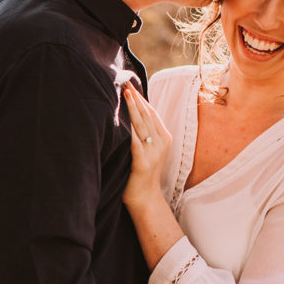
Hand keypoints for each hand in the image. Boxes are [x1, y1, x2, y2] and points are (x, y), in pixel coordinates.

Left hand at [123, 84, 171, 211]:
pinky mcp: (142, 161)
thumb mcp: (148, 151)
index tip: (131, 85)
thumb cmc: (140, 175)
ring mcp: (153, 152)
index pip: (152, 113)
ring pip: (142, 123)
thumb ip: (144, 135)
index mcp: (164, 138)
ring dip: (132, 107)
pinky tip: (120, 116)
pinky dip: (127, 126)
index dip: (141, 98)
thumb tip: (131, 115)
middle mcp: (161, 143)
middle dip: (136, 98)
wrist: (145, 200)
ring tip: (124, 92)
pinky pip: (134, 140)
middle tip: (125, 83)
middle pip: (147, 115)